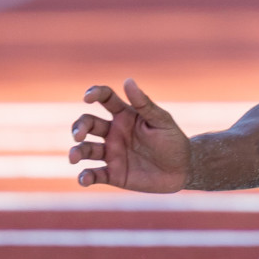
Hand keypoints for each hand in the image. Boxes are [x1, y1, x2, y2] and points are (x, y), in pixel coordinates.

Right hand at [70, 79, 190, 192]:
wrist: (184, 170)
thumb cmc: (173, 141)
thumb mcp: (162, 121)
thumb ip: (145, 104)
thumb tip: (128, 80)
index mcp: (125, 115)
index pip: (105, 99)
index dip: (94, 93)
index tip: (88, 97)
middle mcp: (114, 132)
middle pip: (88, 123)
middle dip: (79, 127)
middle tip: (79, 135)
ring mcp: (112, 153)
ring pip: (86, 149)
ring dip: (77, 152)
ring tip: (74, 157)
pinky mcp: (113, 174)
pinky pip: (94, 174)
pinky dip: (85, 177)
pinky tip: (84, 178)